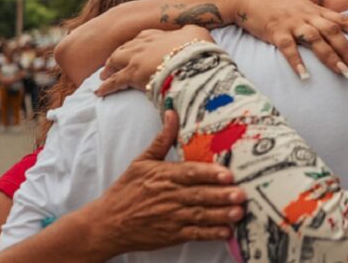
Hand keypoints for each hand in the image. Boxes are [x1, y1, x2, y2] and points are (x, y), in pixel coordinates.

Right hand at [79, 110, 245, 256]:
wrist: (107, 223)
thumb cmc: (126, 190)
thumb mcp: (142, 161)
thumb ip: (162, 139)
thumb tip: (172, 113)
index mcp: (164, 176)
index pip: (190, 173)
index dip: (209, 174)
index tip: (227, 174)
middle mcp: (170, 197)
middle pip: (199, 195)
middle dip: (221, 195)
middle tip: (241, 194)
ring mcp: (172, 218)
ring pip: (200, 215)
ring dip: (221, 214)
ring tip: (239, 212)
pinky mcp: (171, 235)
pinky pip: (194, 234)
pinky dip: (210, 233)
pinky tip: (226, 231)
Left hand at [96, 26, 210, 95]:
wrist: (192, 57)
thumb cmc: (198, 47)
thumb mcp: (198, 32)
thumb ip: (191, 32)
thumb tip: (191, 33)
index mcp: (158, 34)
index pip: (143, 37)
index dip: (137, 43)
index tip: (134, 48)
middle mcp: (143, 44)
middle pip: (125, 48)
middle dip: (118, 55)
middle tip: (113, 63)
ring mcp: (136, 59)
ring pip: (115, 61)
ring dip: (109, 68)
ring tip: (104, 75)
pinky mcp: (132, 75)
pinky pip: (114, 81)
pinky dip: (105, 87)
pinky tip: (99, 92)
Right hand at [233, 0, 347, 78]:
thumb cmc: (279, 6)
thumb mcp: (304, 6)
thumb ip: (322, 16)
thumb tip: (344, 24)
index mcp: (317, 11)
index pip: (345, 20)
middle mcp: (308, 16)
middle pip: (334, 32)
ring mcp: (292, 23)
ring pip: (316, 40)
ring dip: (331, 58)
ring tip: (345, 75)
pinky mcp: (276, 32)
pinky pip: (288, 48)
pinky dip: (297, 61)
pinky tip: (304, 76)